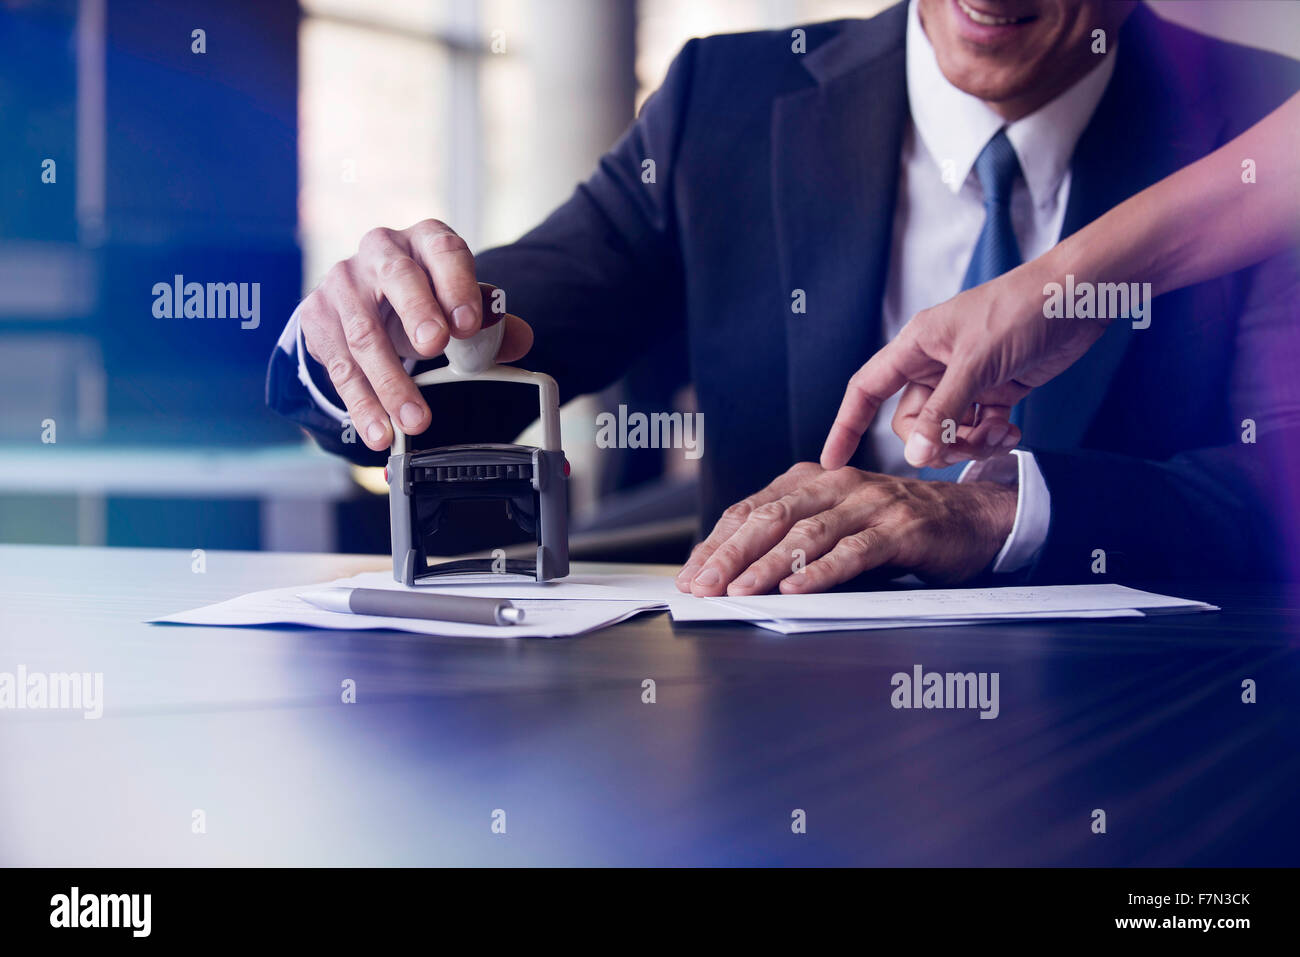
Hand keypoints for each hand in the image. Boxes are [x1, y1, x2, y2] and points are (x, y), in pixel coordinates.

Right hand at [298, 219, 533, 450]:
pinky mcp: (319, 318)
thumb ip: (490, 321)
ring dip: (390, 382)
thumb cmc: (422, 295)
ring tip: (415, 419)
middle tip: (435, 348)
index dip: (457, 284)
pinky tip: (380, 429)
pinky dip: (362, 404)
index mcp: (425, 241)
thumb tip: (521, 340)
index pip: (444, 251)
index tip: (469, 322)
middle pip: (398, 278)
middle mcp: (380, 252)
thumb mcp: (456, 300)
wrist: (363, 295)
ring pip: (364, 333)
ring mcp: (343, 284)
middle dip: (417, 313)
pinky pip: (340, 367)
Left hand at [674, 462, 1017, 594]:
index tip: (690, 575)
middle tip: (703, 586)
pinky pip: (853, 551)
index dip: (716, 543)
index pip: (750, 510)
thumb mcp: (836, 526)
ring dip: (767, 565)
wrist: (971, 519)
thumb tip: (733, 575)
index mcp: (811, 480)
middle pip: (770, 517)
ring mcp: (869, 504)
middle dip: (730, 554)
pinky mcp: (900, 529)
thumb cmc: (895, 528)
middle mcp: (836, 484)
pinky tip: (796, 590)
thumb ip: (792, 541)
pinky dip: (821, 572)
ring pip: (806, 534)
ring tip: (738, 590)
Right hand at [819, 257, 1109, 470]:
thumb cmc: (1023, 310)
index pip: (866, 390)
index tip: (832, 461)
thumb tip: (913, 456)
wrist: (1081, 296)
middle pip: (912, 421)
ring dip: (968, 442)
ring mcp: (966, 378)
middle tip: (963, 445)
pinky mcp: (996, 388)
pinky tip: (1012, 431)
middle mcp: (935, 363)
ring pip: (946, 429)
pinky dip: (991, 436)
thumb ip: (943, 413)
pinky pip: (978, 426)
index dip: (846, 425)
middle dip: (934, 441)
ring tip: (998, 435)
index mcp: (916, 346)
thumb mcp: (976, 364)